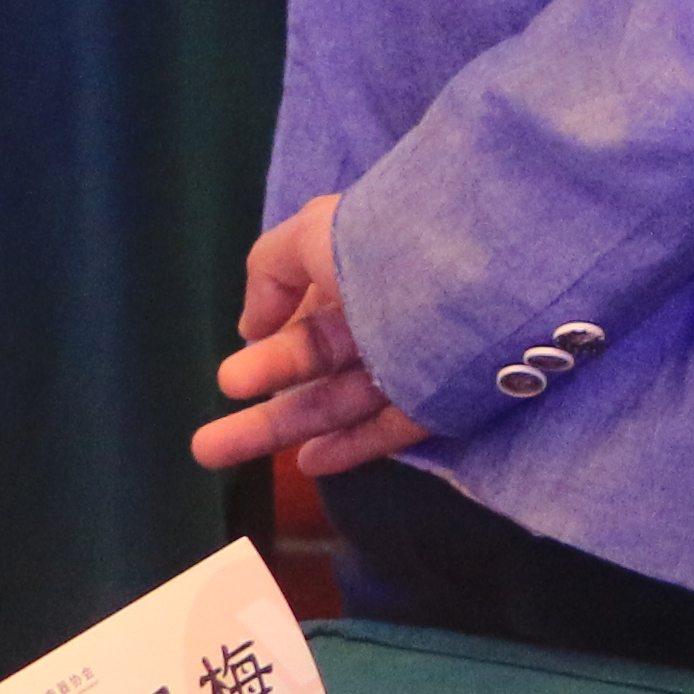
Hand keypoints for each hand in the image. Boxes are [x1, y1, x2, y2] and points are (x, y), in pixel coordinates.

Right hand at [191, 193, 436, 475]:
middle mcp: (395, 309)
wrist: (487, 268)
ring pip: (342, 398)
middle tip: (205, 439)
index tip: (234, 373)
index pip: (317, 308)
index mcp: (371, 263)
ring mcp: (421, 355)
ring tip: (213, 451)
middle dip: (260, 398)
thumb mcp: (317, 232)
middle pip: (318, 361)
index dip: (275, 342)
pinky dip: (352, 445)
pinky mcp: (448, 395)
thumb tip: (252, 325)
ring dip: (282, 427)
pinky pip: (393, 424)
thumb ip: (272, 268)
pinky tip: (307, 461)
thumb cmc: (394, 243)